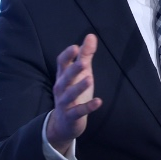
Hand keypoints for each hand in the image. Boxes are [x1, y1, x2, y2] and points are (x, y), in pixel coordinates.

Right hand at [48, 33, 101, 152]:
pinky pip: (79, 111)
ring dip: (79, 87)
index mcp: (63, 77)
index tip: (75, 47)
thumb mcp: (81, 74)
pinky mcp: (71, 116)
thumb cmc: (74, 94)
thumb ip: (85, 56)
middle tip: (82, 63)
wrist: (64, 123)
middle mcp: (61, 89)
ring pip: (70, 94)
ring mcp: (65, 103)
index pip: (61, 63)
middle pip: (65, 78)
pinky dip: (88, 107)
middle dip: (73, 70)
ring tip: (89, 79)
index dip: (67, 55)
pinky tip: (98, 102)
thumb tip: (91, 36)